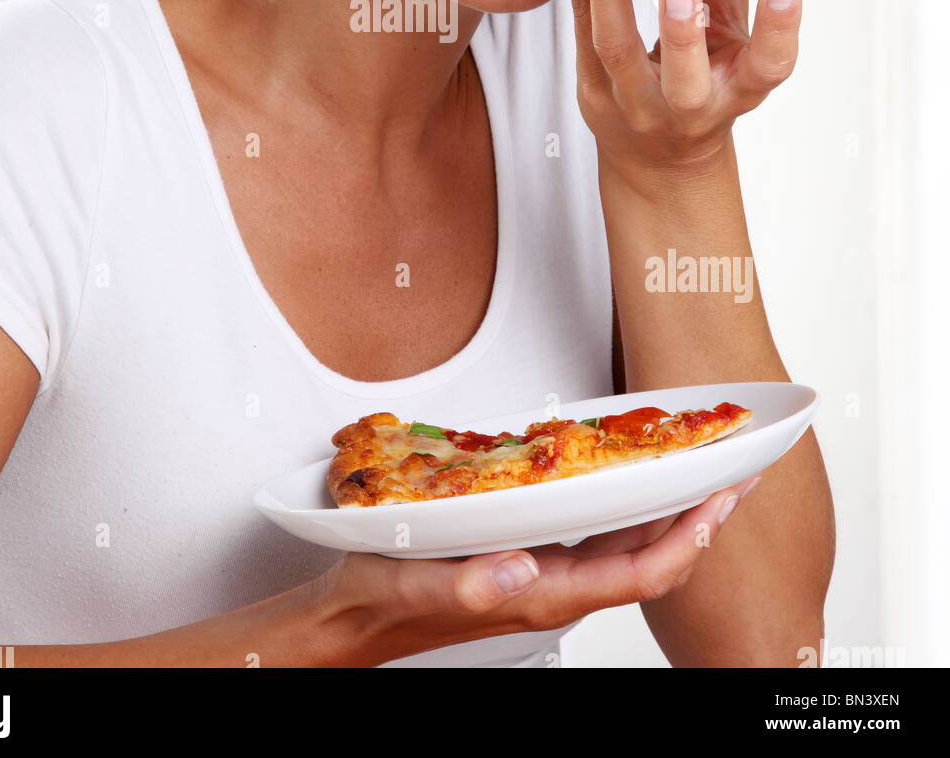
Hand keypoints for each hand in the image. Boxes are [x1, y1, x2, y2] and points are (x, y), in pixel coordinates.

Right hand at [313, 477, 759, 665]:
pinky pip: (597, 535)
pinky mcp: (529, 557)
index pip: (637, 573)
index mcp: (540, 592)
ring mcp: (545, 572)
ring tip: (702, 472)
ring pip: (628, 545)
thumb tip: (521, 566)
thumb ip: (468, 583)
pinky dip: (628, 507)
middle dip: (698, 519)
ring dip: (672, 512)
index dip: (687, 540)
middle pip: (648, 557)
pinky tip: (632, 482)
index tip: (719, 501)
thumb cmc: (382, 600)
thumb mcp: (415, 585)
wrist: (356, 619)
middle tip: (735, 472)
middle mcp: (554, 583)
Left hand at [563, 0, 801, 175]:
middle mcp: (687, 106)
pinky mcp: (592, 90)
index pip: (768, 66)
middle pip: (683, 79)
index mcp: (737, 91)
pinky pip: (582, 29)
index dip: (780, 28)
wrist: (659, 157)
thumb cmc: (706, 84)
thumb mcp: (732, 42)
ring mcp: (634, 102)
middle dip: (682, 34)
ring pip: (615, 50)